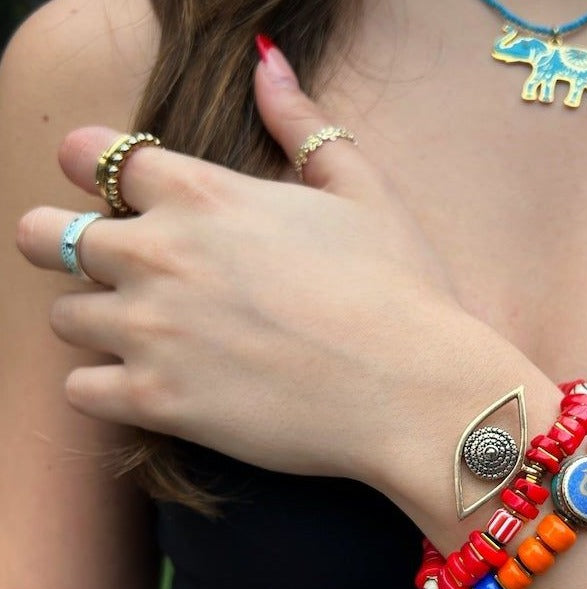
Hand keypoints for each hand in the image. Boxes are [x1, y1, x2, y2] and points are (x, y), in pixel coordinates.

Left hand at [16, 44, 471, 484]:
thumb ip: (302, 124)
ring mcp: (152, 331)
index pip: (92, 154)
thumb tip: (268, 60)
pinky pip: (81, 390)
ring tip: (149, 335)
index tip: (115, 192)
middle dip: (64, 244)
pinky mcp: (159, 401)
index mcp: (202, 193)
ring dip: (96, 321)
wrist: (413, 390)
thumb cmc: (398, 290)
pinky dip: (105, 387)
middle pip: (46, 234)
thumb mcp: (363, 190)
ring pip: (63, 317)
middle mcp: (159, 254)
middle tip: (113, 268)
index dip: (93, 168)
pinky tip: (151, 386)